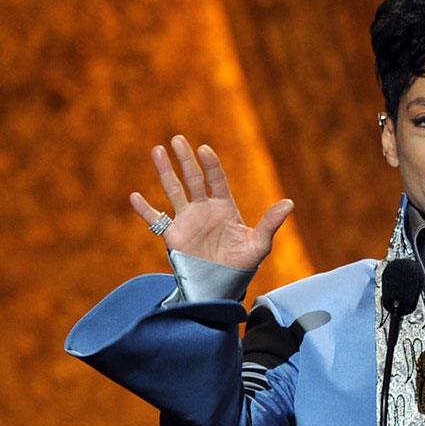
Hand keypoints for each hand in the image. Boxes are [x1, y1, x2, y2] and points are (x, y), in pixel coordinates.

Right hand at [129, 135, 293, 270]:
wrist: (223, 286)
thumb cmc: (243, 264)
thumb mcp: (259, 243)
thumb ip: (270, 222)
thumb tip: (290, 203)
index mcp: (224, 207)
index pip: (216, 180)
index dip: (210, 165)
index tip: (204, 150)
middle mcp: (204, 209)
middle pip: (193, 178)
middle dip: (186, 159)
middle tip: (178, 139)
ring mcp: (187, 220)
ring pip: (173, 190)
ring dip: (165, 172)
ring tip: (157, 150)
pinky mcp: (173, 236)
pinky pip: (155, 220)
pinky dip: (144, 210)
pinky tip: (134, 197)